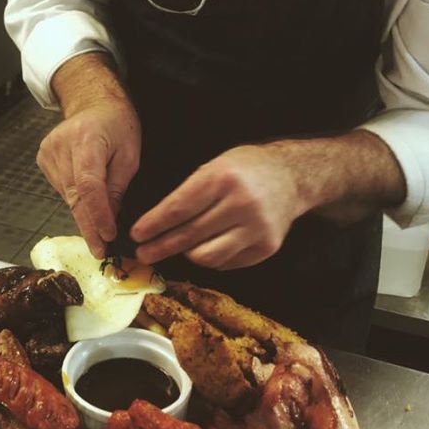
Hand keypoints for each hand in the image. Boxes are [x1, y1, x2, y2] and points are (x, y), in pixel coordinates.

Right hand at [37, 99, 140, 258]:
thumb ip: (117, 187)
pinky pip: (62, 189)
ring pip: (67, 196)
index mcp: (86, 140)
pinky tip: (86, 197)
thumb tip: (109, 219)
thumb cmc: (117, 124)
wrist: (93, 103)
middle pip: (75, 196)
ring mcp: (48, 152)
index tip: (107, 236)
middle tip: (100, 249)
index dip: (97, 215)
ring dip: (83, 213)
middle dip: (90, 226)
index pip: (89, 185)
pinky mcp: (43, 159)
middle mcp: (61, 146)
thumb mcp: (129, 155)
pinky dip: (76, 199)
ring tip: (100, 224)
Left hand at [130, 144, 305, 269]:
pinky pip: (227, 262)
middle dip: (161, 246)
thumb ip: (190, 192)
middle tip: (143, 253)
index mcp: (223, 178)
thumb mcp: (215, 166)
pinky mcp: (267, 247)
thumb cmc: (245, 169)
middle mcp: (241, 203)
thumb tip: (156, 223)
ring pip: (207, 256)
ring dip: (186, 254)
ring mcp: (257, 228)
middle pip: (190, 235)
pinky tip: (206, 248)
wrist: (292, 176)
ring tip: (178, 248)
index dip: (154, 225)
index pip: (179, 208)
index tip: (136, 235)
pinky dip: (211, 258)